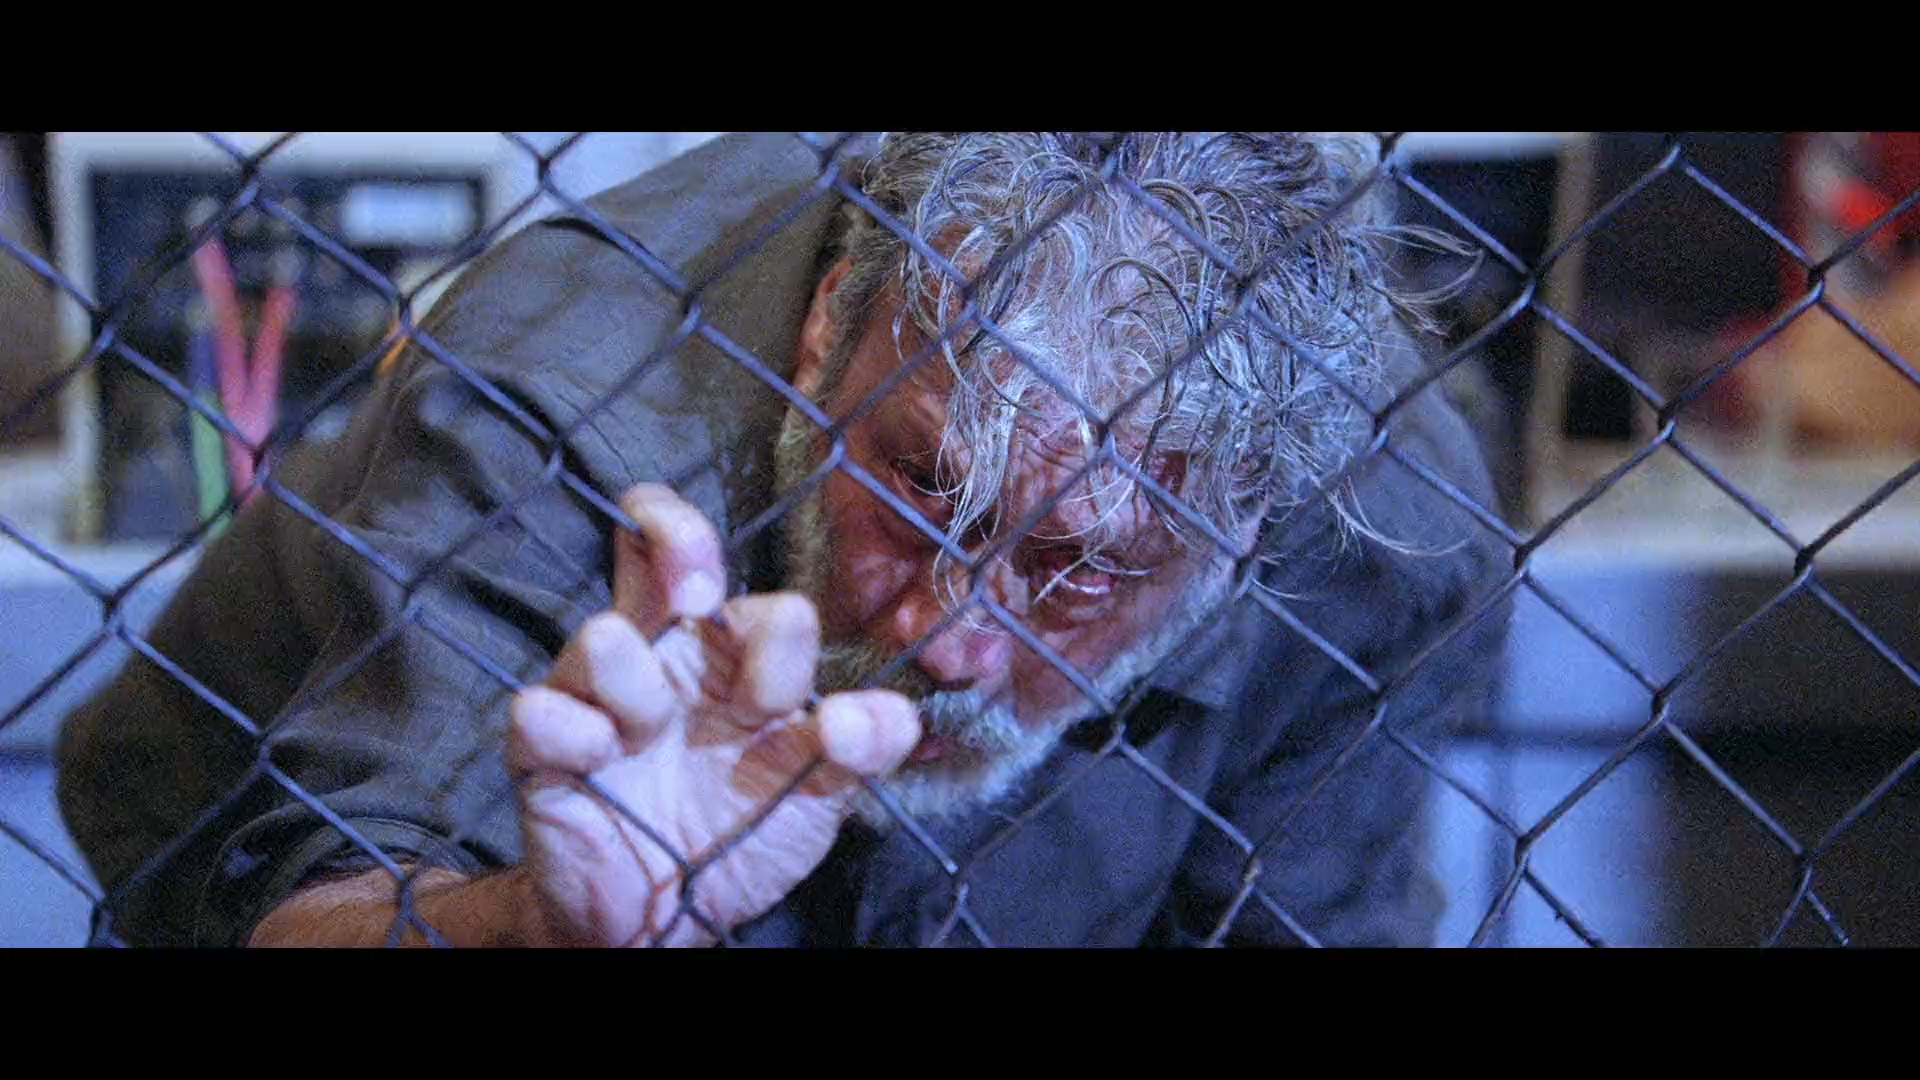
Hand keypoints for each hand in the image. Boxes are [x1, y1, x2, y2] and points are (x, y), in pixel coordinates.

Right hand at [505, 483, 920, 946]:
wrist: (669, 920)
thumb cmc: (745, 833)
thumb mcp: (821, 795)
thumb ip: (864, 749)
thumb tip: (886, 715)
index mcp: (737, 659)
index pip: (754, 598)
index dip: (775, 631)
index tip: (777, 701)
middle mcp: (667, 656)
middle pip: (658, 546)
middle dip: (677, 536)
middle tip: (697, 592)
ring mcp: (600, 695)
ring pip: (602, 636)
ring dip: (635, 687)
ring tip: (644, 738)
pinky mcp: (542, 748)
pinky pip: (539, 710)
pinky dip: (572, 732)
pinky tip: (599, 760)